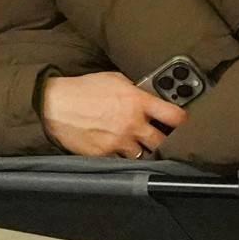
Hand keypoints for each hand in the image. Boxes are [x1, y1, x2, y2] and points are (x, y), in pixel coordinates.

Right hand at [40, 71, 189, 159]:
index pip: (174, 116)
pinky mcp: (105, 154)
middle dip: (163, 140)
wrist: (55, 105)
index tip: (183, 123)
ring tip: (137, 144)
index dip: (183, 121)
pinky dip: (122, 155)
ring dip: (142, 150)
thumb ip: (134, 89)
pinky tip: (117, 148)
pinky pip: (121, 160)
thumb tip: (147, 95)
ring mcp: (119, 142)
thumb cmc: (82, 89)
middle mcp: (132, 123)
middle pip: (162, 142)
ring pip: (143, 154)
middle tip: (160, 137)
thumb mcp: (113, 79)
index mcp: (137, 101)